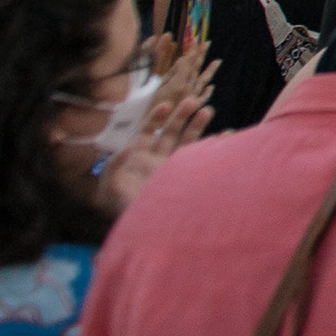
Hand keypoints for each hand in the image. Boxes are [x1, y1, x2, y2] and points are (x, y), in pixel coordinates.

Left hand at [99, 47, 219, 213]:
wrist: (150, 234)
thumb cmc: (128, 213)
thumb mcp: (111, 189)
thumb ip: (115, 165)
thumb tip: (130, 143)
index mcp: (140, 160)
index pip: (147, 133)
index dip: (156, 118)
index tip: (165, 107)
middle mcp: (159, 161)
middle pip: (170, 132)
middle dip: (181, 116)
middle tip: (192, 102)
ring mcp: (177, 168)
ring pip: (189, 141)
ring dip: (198, 124)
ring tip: (207, 110)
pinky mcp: (192, 176)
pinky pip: (206, 157)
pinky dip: (217, 146)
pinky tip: (225, 137)